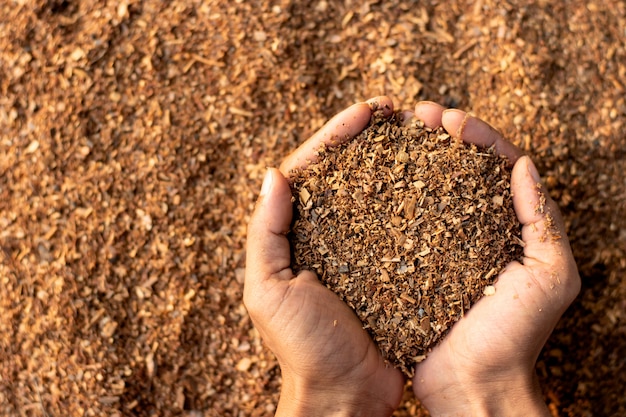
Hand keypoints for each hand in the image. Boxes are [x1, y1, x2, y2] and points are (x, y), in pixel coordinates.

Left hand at [244, 97, 404, 416]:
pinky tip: (437, 177)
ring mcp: (365, 249)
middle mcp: (330, 235)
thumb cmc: (303, 348)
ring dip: (396, 158)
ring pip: (379, 191)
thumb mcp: (268, 291)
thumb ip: (265, 234)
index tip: (366, 111)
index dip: (337, 135)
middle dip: (368, 137)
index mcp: (296, 234)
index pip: (313, 169)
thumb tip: (274, 175)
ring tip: (418, 131)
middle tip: (395, 110)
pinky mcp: (395, 267)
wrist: (345, 395)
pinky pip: (406, 223)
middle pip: (348, 172)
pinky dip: (418, 196)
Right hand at [408, 102, 580, 415]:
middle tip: (419, 113)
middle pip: (458, 170)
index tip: (453, 119)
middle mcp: (473, 229)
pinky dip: (390, 196)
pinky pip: (400, 222)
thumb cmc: (515, 335)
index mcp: (510, 227)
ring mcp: (439, 244)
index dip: (478, 137)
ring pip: (427, 189)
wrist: (473, 384)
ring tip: (395, 131)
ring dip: (413, 157)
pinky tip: (373, 177)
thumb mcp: (550, 276)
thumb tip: (523, 163)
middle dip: (441, 137)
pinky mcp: (409, 262)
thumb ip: (543, 220)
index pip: (497, 168)